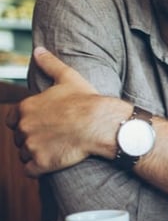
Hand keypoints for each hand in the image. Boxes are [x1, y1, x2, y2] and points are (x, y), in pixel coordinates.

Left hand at [5, 47, 109, 176]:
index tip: (43, 125)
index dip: (26, 123)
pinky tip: (54, 162)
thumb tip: (38, 51)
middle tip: (54, 138)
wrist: (101, 124)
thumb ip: (49, 64)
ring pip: (25, 155)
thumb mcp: (68, 78)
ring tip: (57, 150)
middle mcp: (24, 128)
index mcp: (26, 108)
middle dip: (33, 140)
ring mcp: (31, 146)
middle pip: (19, 139)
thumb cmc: (87, 101)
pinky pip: (31, 170)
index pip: (12, 120)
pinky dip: (39, 169)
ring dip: (36, 154)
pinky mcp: (41, 163)